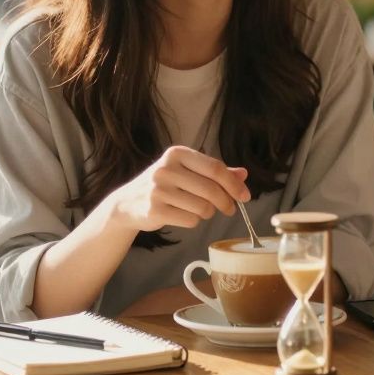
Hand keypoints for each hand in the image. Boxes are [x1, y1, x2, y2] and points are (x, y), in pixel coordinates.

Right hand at [102, 146, 250, 231]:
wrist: (128, 203)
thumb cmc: (165, 185)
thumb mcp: (188, 172)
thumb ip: (215, 172)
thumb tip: (243, 174)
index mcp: (178, 154)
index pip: (215, 168)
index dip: (234, 184)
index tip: (245, 196)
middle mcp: (167, 169)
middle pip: (212, 190)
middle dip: (226, 203)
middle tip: (230, 209)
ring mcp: (158, 190)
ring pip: (203, 207)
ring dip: (208, 213)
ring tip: (199, 210)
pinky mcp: (155, 210)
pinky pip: (191, 220)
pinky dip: (194, 221)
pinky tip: (184, 215)